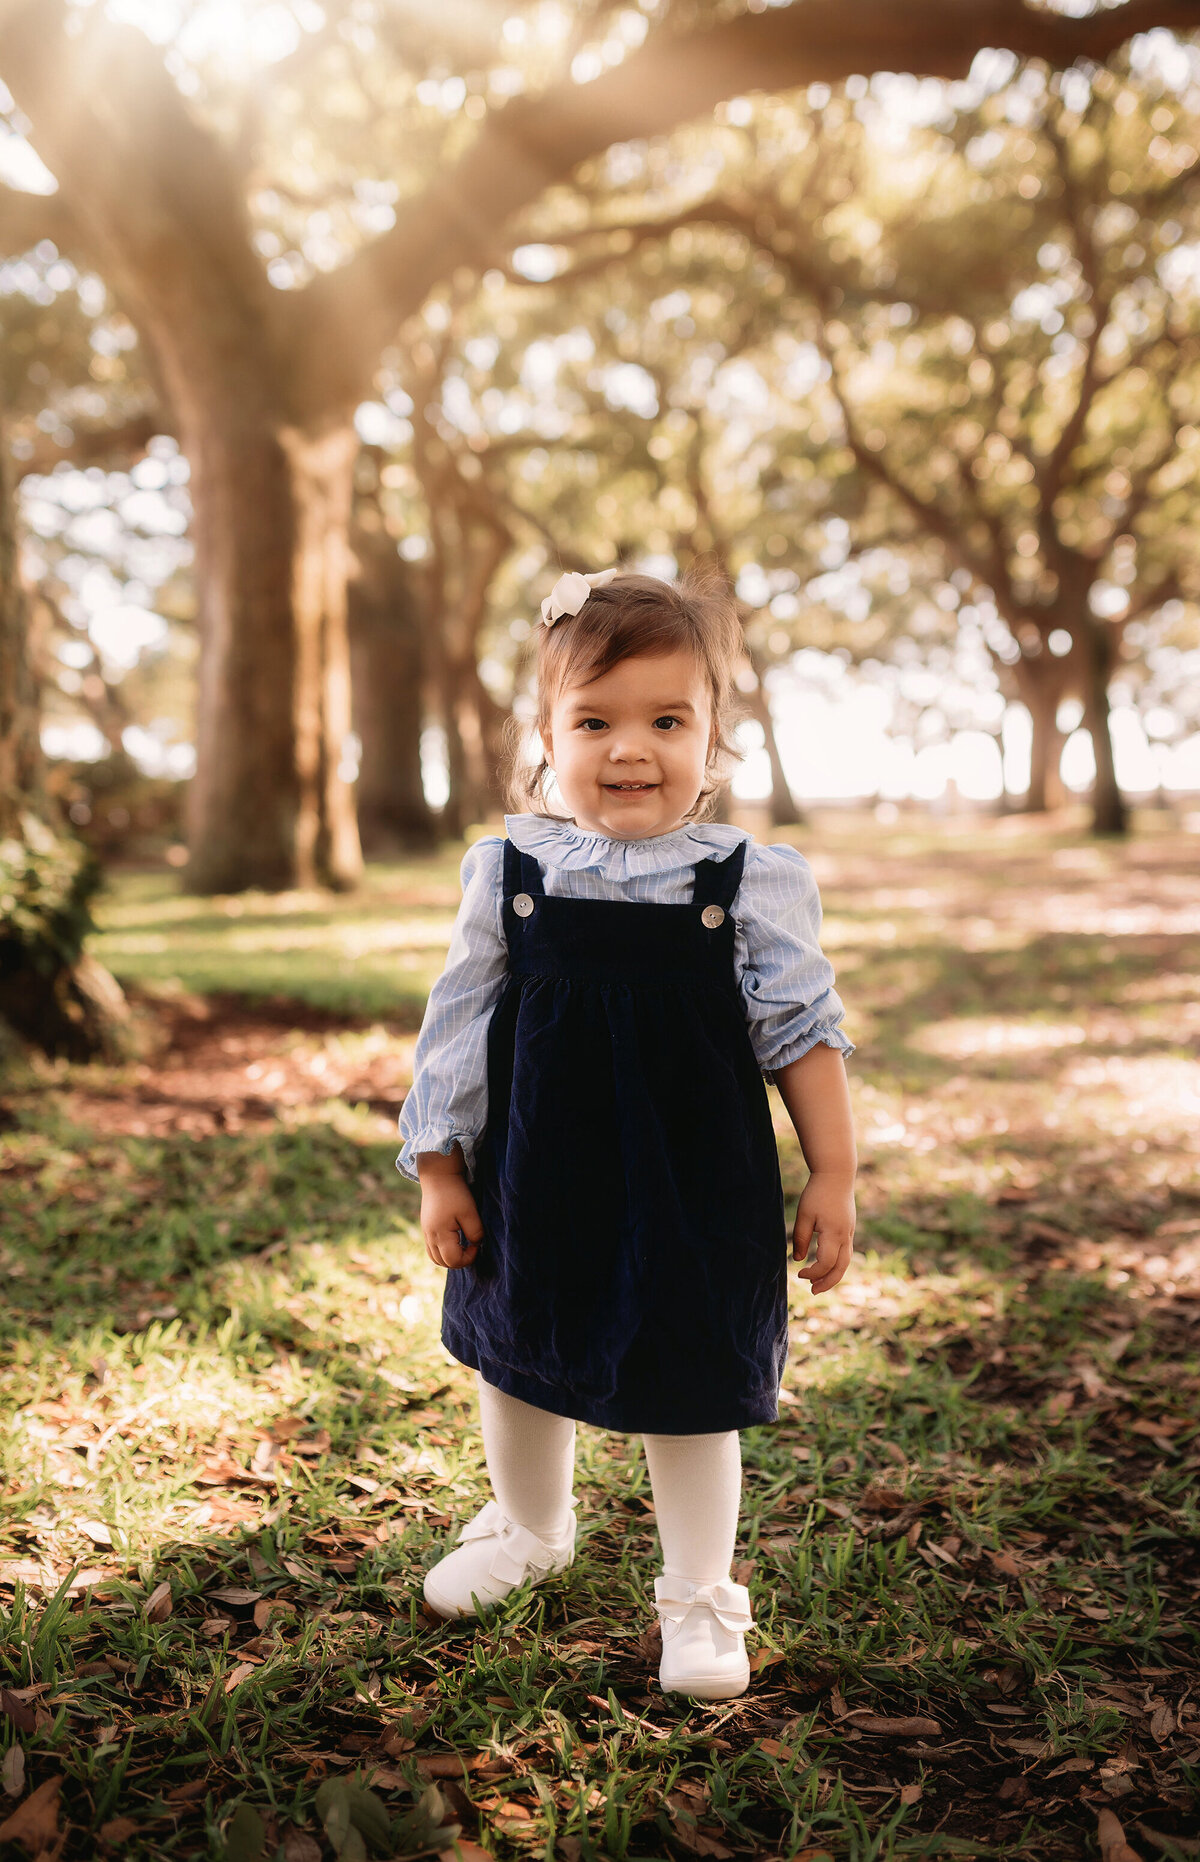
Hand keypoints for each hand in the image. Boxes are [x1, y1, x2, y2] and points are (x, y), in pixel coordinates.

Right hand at [416, 1152, 483, 1268]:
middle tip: (472, 1248)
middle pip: (443, 1262)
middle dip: (460, 1261)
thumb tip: (477, 1244)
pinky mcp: (426, 1228)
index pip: (453, 1260)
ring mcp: (426, 1233)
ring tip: (463, 1246)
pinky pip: (432, 1249)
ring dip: (450, 1258)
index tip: (477, 1245)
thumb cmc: (455, 1193)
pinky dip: (443, 1252)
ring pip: (435, 1258)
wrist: (438, 1176)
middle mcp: (430, 1236)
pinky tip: (455, 1241)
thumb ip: (475, 1232)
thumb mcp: (470, 1212)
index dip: (468, 1258)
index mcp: (440, 1234)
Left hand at [792, 1172, 854, 1294]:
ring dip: (833, 1275)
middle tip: (813, 1291)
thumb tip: (797, 1260)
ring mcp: (849, 1232)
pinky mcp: (849, 1229)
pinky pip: (846, 1252)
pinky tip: (825, 1266)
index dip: (813, 1273)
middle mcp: (845, 1236)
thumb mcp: (804, 1215)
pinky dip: (837, 1264)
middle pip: (841, 1268)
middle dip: (827, 1282)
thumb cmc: (817, 1193)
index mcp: (833, 1233)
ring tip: (818, 1284)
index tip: (798, 1273)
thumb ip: (800, 1238)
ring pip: (846, 1262)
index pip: (826, 1263)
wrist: (836, 1175)